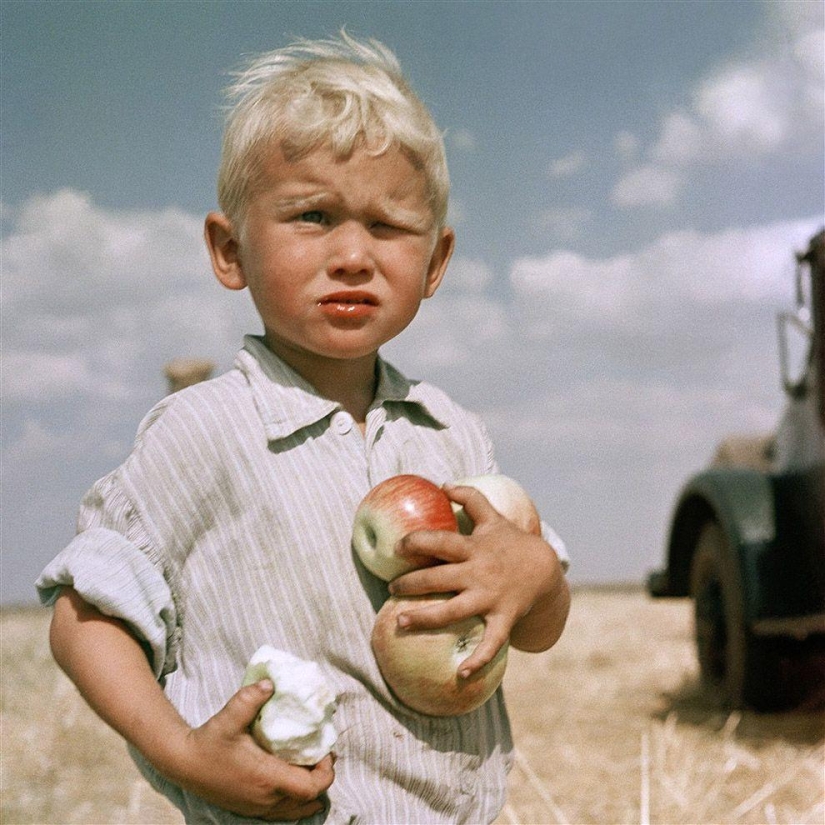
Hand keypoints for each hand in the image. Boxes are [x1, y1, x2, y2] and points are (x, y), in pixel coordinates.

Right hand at [173, 680, 334, 820]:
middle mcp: (266, 798)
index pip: (310, 787)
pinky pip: (283, 812)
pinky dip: (296, 801)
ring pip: (297, 809)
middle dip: (321, 778)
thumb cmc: (209, 742)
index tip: (326, 751)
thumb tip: (271, 683)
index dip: (326, 772)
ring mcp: (258, 808)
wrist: (184, 764)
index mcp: (266, 778)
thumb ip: (250, 698)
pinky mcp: (250, 810)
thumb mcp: (229, 716)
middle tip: (322, 754)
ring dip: (310, 791)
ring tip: (312, 767)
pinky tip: (295, 783)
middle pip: (309, 799)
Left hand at [389, 483, 567, 677]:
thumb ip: (470, 499)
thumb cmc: (512, 543)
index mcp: (474, 548)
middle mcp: (479, 573)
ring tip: (400, 622)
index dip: (417, 541)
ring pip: (453, 611)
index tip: (398, 546)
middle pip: (439, 578)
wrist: (545, 571)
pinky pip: (490, 642)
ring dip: (425, 619)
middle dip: (411, 584)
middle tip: (391, 588)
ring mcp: (490, 598)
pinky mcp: (502, 619)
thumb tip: (444, 484)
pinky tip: (461, 675)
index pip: (441, 541)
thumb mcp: (494, 518)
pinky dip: (477, 660)